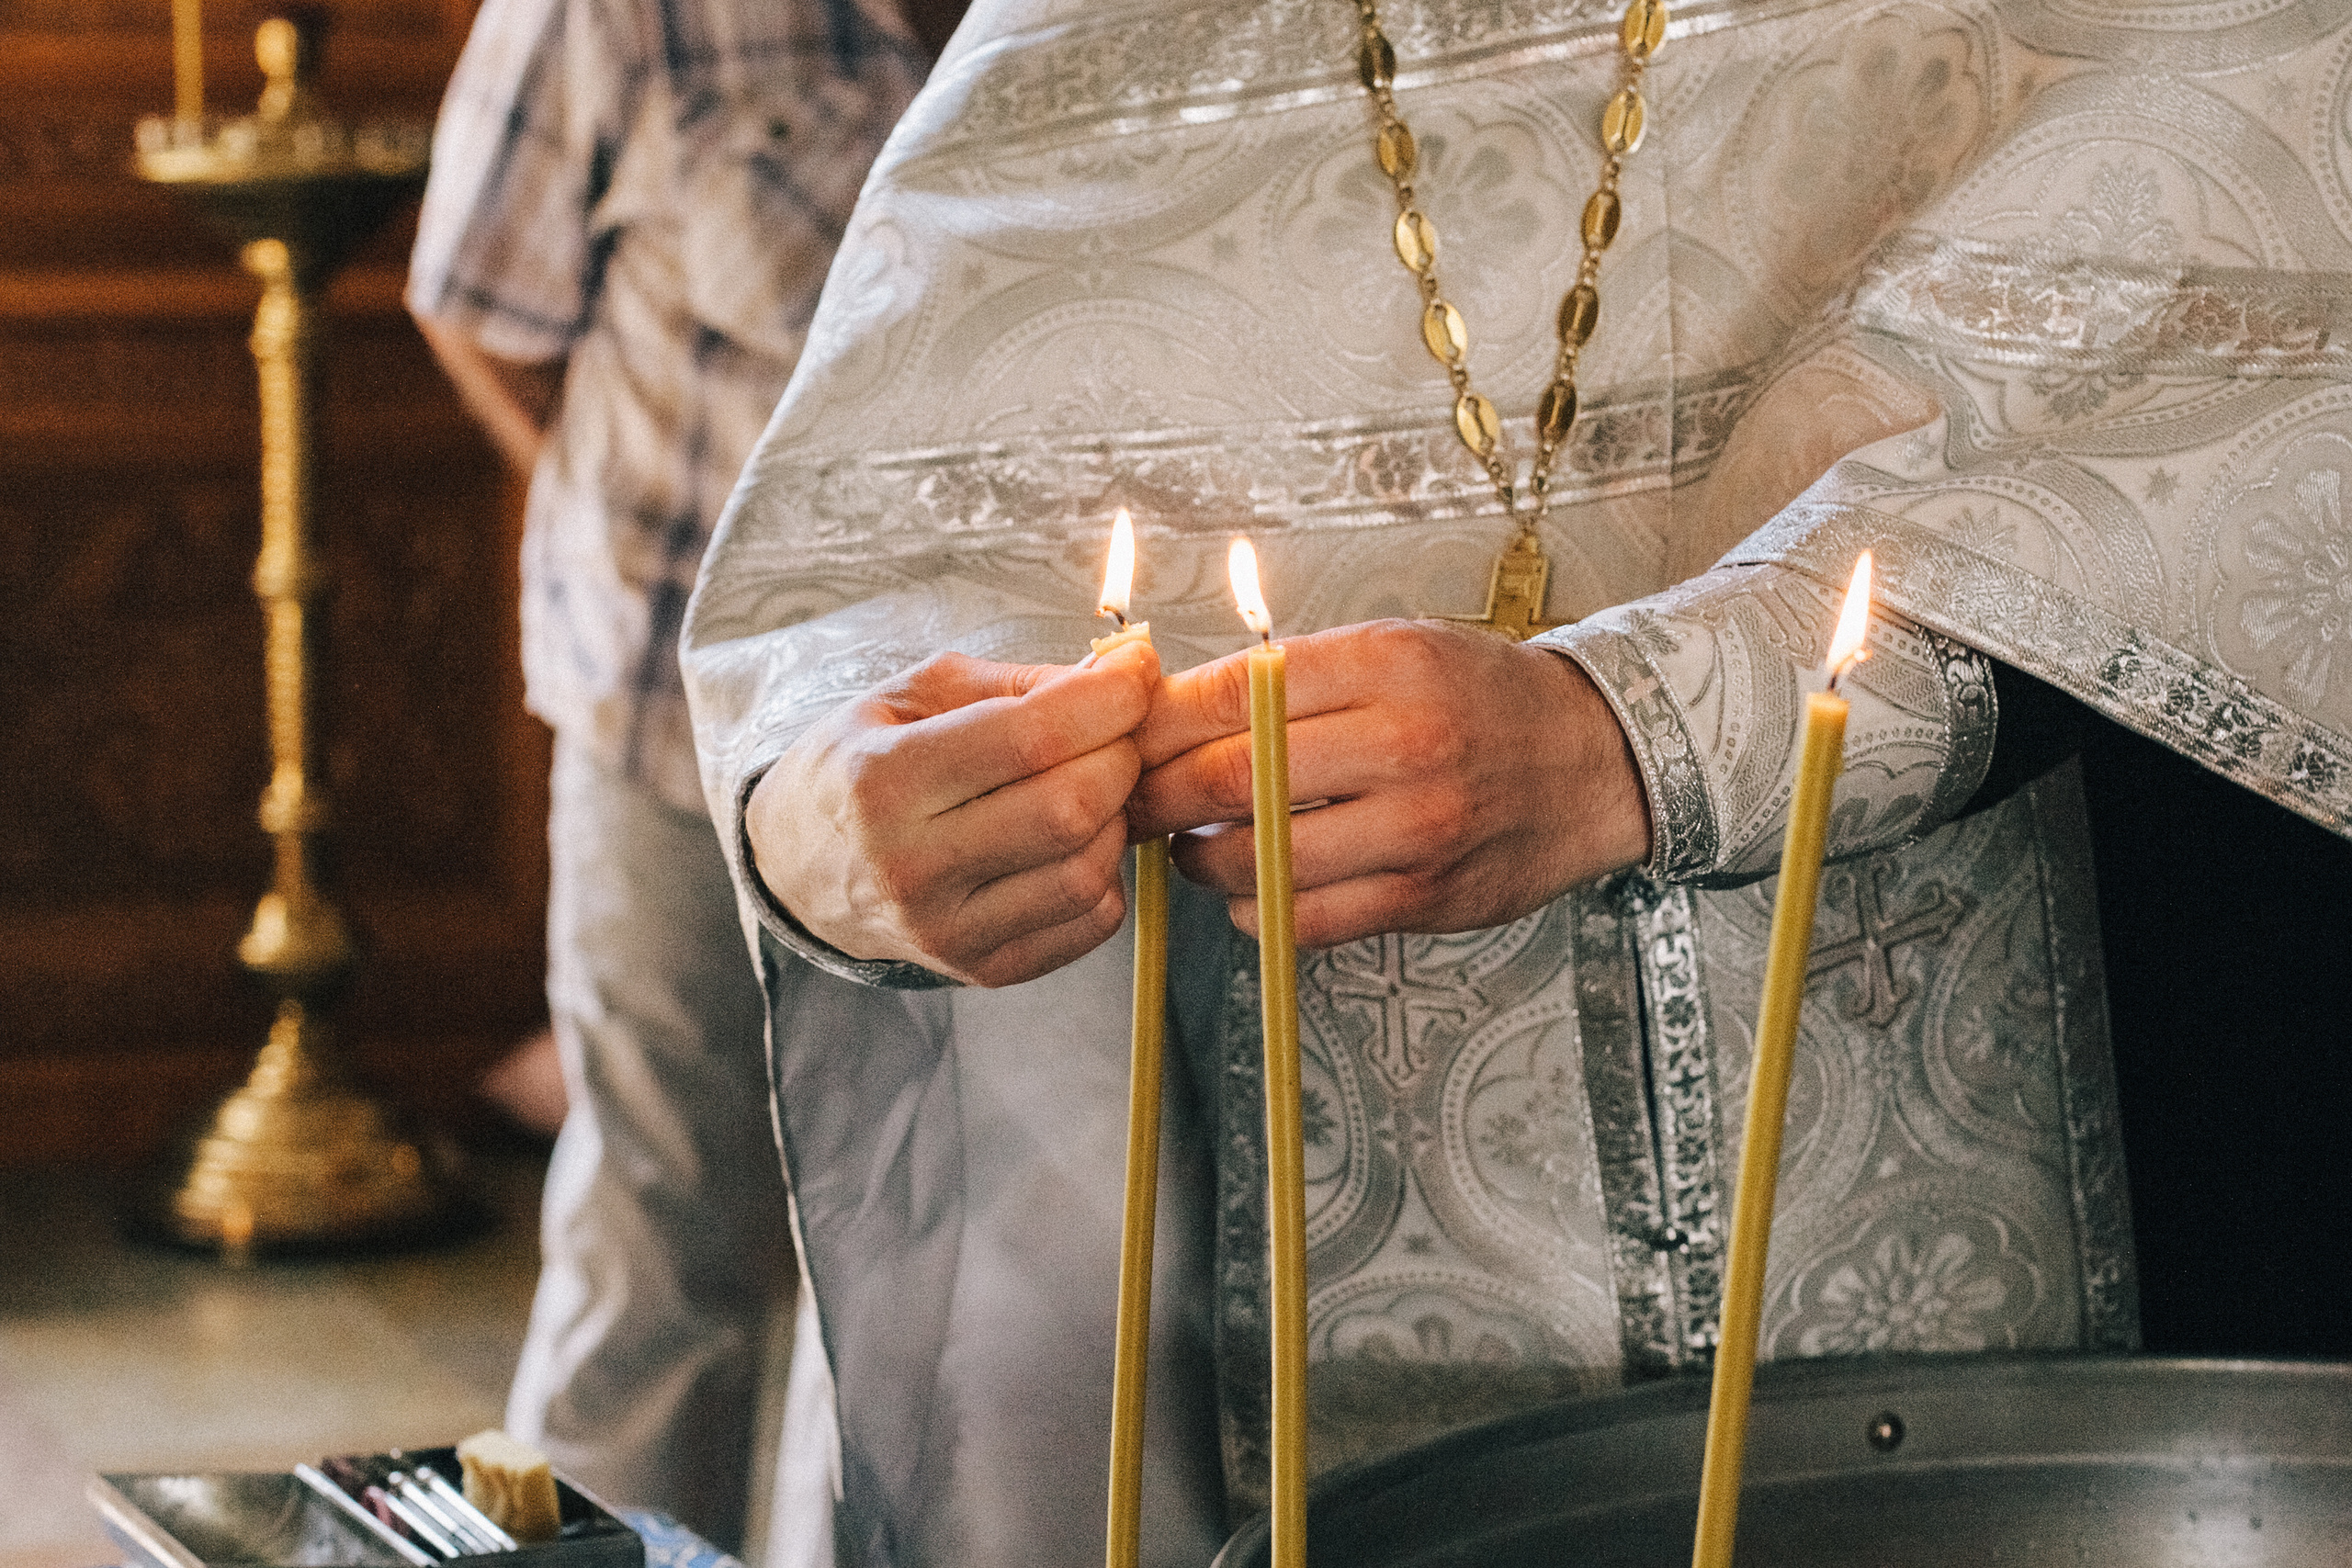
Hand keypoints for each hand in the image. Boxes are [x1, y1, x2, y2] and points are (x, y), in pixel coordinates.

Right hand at [747, 641, 1157, 985]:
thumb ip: (1012, 682)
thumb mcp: (910, 696)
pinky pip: (1089, 922)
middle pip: (1070, 808)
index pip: (1030, 738)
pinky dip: (1106, 873)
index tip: (1133, 672)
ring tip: (1089, 786)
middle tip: (1114, 731)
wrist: (797, 868)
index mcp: (883, 780)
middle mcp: (910, 865)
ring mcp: (946, 929)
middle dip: (1119, 755)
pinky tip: (1075, 842)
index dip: (1106, 699)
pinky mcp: (981, 969)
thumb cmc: (862, 764)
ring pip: (1088, 870)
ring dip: (1116, 817)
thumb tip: (1118, 675)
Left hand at [1128, 619, 1649, 947]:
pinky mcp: (1426, 897)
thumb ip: (1292, 676)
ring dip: (1201, 859)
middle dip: (1157, 796)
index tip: (1123, 738)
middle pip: (1232, 777)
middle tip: (1130, 803)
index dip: (1157, 723)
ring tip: (1192, 845)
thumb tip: (1167, 708)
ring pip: (1259, 858)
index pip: (1234, 693)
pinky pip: (1305, 919)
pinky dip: (1255, 909)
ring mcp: (1418, 828)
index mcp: (1386, 664)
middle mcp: (1404, 743)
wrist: (1592, 762)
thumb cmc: (1478, 699)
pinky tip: (1252, 887)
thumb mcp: (1395, 649)